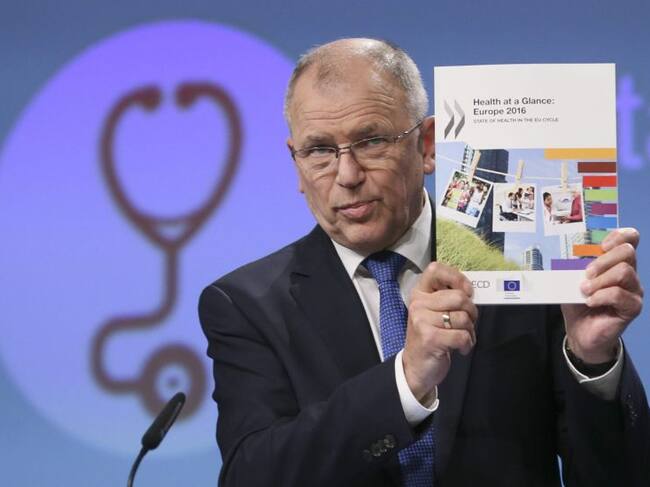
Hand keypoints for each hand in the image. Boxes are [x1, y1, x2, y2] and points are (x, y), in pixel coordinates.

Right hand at [403, 262, 477, 403]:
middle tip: (468, 322)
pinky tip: (461, 348)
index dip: (457, 278)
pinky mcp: (430, 338)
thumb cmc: (430, 336)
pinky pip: (462, 335)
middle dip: (471, 312)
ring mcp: (422, 321)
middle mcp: (418, 304)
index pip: (435, 270)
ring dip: (470, 330)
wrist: (416, 367)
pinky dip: (468, 344)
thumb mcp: (434, 312)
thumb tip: (471, 291)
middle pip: (459, 297)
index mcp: (420, 293)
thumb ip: (448, 298)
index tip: (466, 291)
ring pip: (463, 318)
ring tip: (462, 337)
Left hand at [562, 228, 643, 362]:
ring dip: (600, 280)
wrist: (580, 331)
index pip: (629, 239)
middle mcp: (629, 273)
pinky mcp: (633, 307)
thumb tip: (570, 253)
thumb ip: (574, 264)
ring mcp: (633, 290)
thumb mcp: (571, 279)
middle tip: (586, 273)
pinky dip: (601, 296)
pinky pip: (620, 294)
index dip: (618, 236)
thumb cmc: (577, 302)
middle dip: (603, 260)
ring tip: (585, 290)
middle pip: (627, 252)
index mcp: (615, 262)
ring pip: (624, 271)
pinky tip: (590, 301)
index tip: (601, 246)